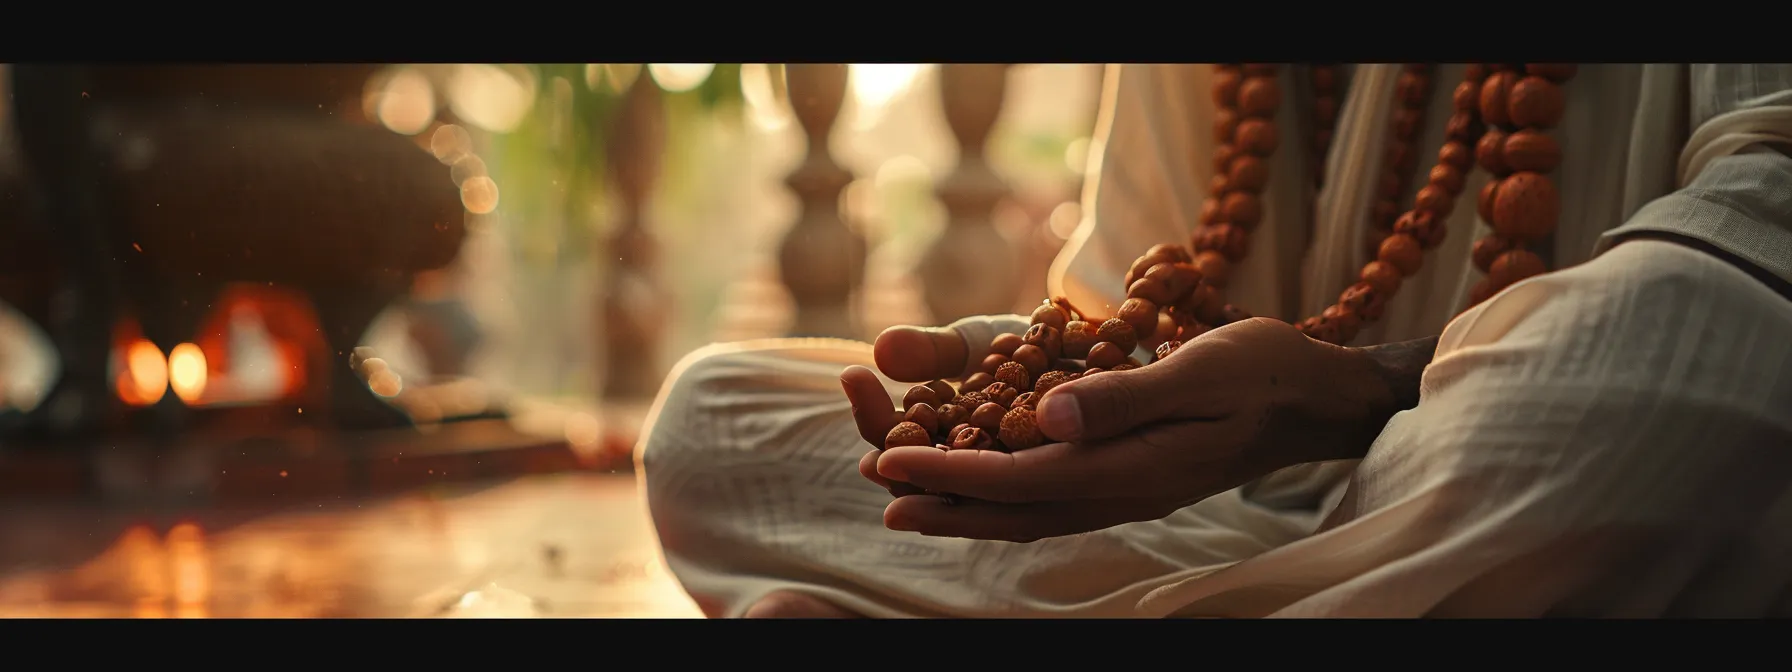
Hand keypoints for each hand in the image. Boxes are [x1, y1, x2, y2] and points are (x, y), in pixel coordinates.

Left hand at [869, 317, 1396, 541]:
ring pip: (1030, 513)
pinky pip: (1053, 502)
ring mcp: (1130, 492)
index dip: (953, 470)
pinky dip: (1004, 498)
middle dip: (943, 499)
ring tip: (907, 497)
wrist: (1316, 399)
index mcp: (1136, 468)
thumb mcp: (1201, 369)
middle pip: (1015, 510)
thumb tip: (1049, 415)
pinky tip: (979, 489)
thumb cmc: (1264, 372)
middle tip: (877, 486)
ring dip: (966, 506)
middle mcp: (1125, 492)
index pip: (1023, 479)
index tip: (893, 457)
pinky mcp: (1133, 480)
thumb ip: (1125, 396)